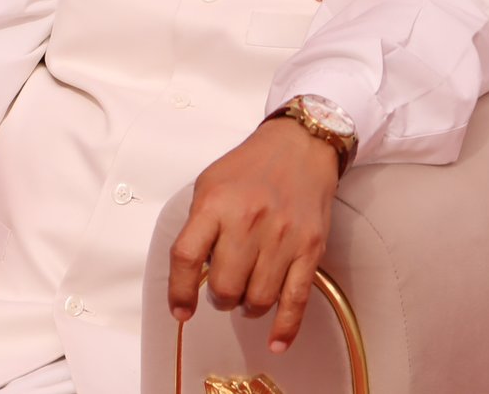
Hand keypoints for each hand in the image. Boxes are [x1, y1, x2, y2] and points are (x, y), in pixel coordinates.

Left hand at [167, 118, 337, 354]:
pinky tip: (276, 341)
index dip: (178, 291)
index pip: (185, 257)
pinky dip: (285, 327)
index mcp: (215, 203)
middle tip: (222, 290)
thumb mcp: (209, 184)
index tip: (180, 310)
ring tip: (245, 295)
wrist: (300, 147)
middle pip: (224, 286)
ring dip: (246, 306)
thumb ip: (198, 225)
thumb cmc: (250, 167)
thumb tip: (191, 272)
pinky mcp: (310, 249)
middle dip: (219, 297)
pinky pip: (295, 299)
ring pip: (257, 298)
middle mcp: (248, 221)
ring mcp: (282, 237)